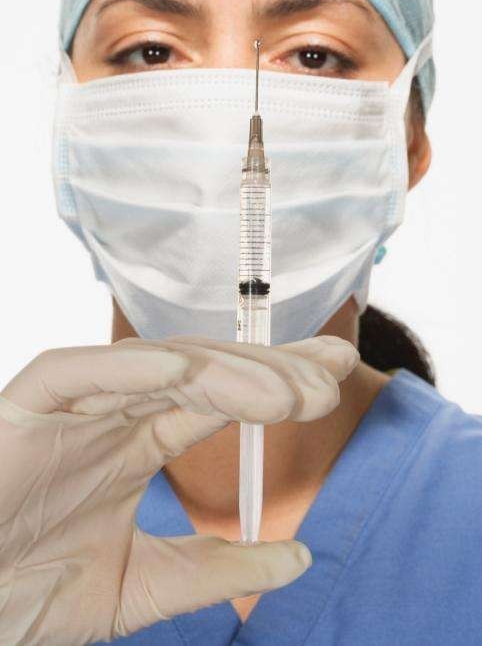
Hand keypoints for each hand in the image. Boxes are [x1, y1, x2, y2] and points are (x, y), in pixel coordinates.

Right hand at [0, 335, 358, 644]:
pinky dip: (127, 369)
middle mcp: (112, 414)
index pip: (218, 399)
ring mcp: (71, 407)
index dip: (275, 384)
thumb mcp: (139, 589)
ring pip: (154, 367)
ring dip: (222, 371)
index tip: (332, 382)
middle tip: (331, 372)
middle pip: (201, 371)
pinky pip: (75, 374)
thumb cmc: (26, 595)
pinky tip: (185, 371)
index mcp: (137, 444)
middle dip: (268, 366)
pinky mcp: (24, 407)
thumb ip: (214, 572)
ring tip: (285, 391)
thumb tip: (299, 557)